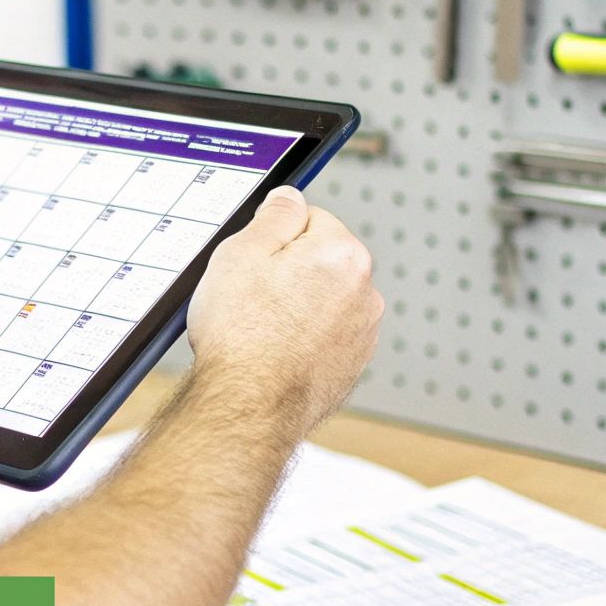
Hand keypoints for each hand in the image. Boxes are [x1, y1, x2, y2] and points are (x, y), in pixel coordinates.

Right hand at [185, 186, 381, 433]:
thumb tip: (290, 198)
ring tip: (259, 328)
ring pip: (323, 301)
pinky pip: (324, 337)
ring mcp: (361, 334)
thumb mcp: (241, 252)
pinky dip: (303, 340)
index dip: (274, 237)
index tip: (255, 259)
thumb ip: (274, 215)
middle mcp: (364, 293)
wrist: (248, 406)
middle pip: (321, 262)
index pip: (311, 219)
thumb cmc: (242, 335)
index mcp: (344, 254)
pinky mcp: (350, 367)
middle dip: (290, 272)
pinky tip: (273, 352)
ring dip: (297, 307)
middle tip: (251, 296)